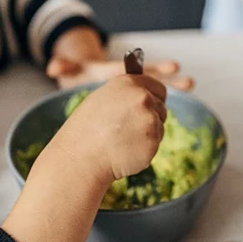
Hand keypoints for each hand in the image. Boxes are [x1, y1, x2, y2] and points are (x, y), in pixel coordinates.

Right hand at [40, 74, 166, 183]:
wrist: (81, 158)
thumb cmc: (86, 130)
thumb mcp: (102, 100)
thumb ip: (126, 95)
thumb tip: (146, 95)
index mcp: (128, 83)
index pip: (158, 87)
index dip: (156, 98)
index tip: (152, 107)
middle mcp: (142, 97)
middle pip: (161, 108)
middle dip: (150, 118)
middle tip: (128, 130)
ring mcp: (149, 118)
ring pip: (159, 127)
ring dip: (147, 135)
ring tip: (122, 140)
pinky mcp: (153, 140)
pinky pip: (155, 144)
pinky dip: (144, 149)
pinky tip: (126, 151)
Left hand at [46, 26, 194, 90]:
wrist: (83, 73)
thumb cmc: (78, 73)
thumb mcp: (71, 71)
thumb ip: (64, 66)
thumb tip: (53, 67)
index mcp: (113, 72)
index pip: (134, 72)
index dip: (150, 70)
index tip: (172, 66)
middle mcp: (128, 78)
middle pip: (151, 77)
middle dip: (168, 78)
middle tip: (189, 81)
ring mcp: (133, 87)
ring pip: (156, 87)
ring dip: (173, 87)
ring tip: (191, 85)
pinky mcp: (132, 96)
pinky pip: (151, 99)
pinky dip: (163, 103)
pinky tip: (180, 104)